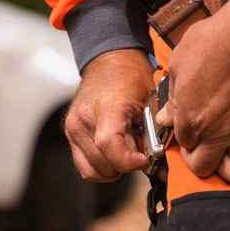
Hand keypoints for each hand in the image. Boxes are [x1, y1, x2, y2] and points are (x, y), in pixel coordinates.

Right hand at [64, 49, 153, 181]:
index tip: (143, 159)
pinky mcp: (71, 134)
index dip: (129, 161)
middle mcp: (83, 119)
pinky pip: (85, 167)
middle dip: (127, 164)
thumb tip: (159, 161)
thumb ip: (153, 131)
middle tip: (139, 150)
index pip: (109, 145)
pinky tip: (115, 155)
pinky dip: (102, 168)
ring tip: (126, 150)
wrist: (109, 60)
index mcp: (106, 106)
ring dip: (115, 168)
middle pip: (105, 163)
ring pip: (94, 170)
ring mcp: (74, 128)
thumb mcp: (149, 100)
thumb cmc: (129, 76)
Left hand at [155, 0, 229, 184]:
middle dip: (202, 161)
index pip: (182, 144)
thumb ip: (171, 96)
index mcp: (190, 117)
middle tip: (207, 147)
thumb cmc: (215, 39)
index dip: (185, 138)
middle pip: (204, 167)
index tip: (191, 129)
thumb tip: (165, 118)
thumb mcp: (179, 63)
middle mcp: (217, 131)